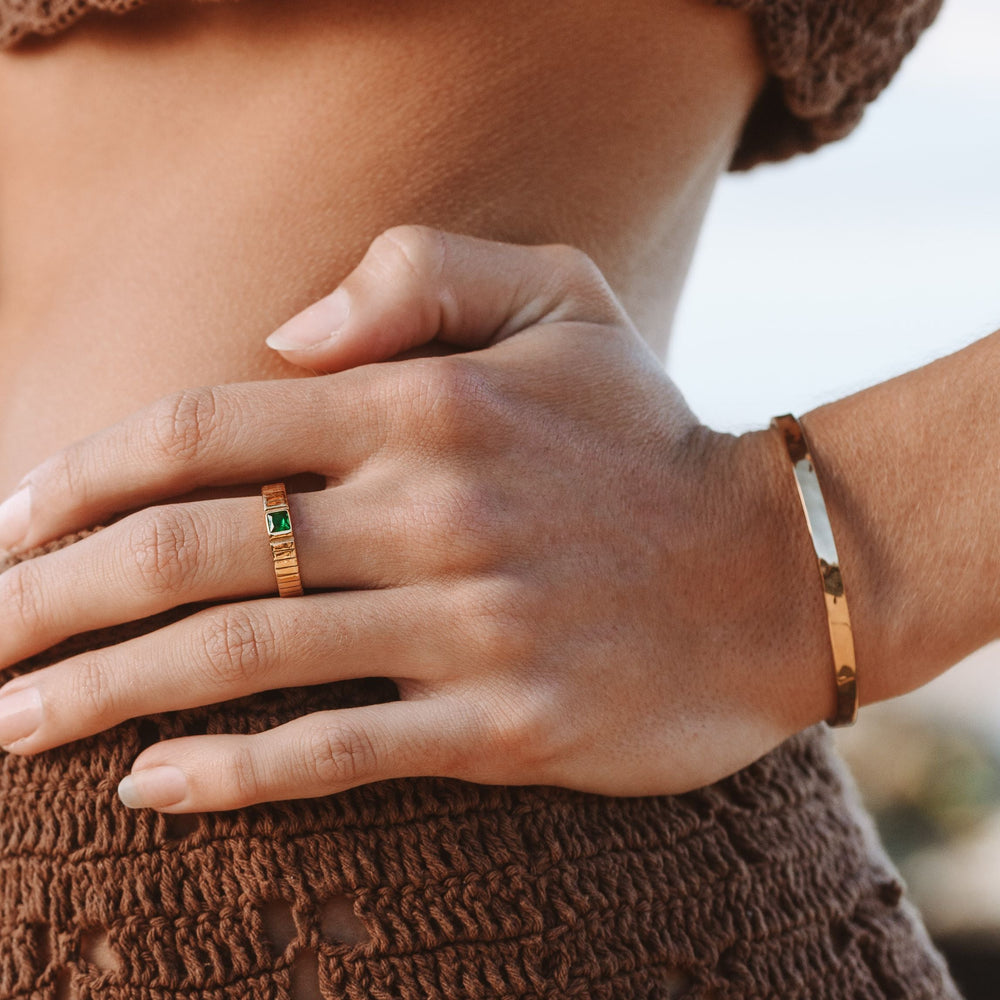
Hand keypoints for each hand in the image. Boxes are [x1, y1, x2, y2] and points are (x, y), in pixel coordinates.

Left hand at [0, 227, 830, 810]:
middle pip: (189, 551)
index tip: (13, 518)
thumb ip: (415, 276)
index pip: (204, 429)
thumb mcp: (562, 296)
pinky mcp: (504, 726)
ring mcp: (466, 625)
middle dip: (50, 593)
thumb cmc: (649, 435)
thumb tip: (278, 338)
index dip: (84, 473)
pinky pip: (334, 752)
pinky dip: (226, 771)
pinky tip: (143, 785)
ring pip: (238, 659)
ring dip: (100, 692)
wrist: (769, 570)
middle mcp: (433, 510)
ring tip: (10, 721)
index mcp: (427, 404)